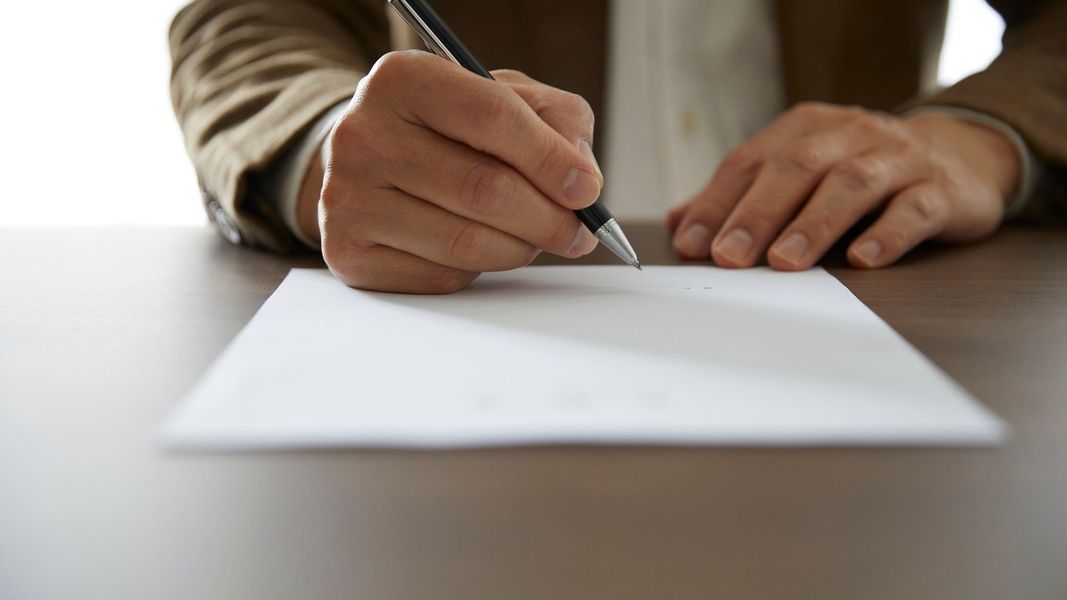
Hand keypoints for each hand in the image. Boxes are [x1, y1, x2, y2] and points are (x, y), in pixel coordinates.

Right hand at [304, 50, 602, 292]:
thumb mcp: (503, 97)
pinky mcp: (348, 252)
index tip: (588, 191)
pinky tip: (480, 248)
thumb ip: (554, 120)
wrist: (370, 160)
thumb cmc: (447, 128)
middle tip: (577, 233)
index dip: (551, 160)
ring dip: (519, 249)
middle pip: (483, 189)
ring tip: (532, 237)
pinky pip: (440, 276)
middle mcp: (363, 134)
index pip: (492, 117)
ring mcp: (347, 197)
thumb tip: (581, 179)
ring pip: (465, 243)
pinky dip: (478, 271)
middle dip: (548, 218)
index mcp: (403, 79)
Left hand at [667, 103, 1021, 269]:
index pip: (751, 162)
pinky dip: (887, 234)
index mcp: (806, 129)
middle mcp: (850, 135)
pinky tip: (863, 260)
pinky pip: (913, 208)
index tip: (691, 243)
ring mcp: (898, 159)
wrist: (962, 153)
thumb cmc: (862, 169)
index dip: (718, 202)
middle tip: (730, 256)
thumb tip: (679, 225)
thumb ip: (742, 198)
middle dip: (758, 213)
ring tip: (784, 262)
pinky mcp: (940, 189)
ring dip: (814, 224)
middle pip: (797, 167)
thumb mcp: (801, 172)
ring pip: (852, 185)